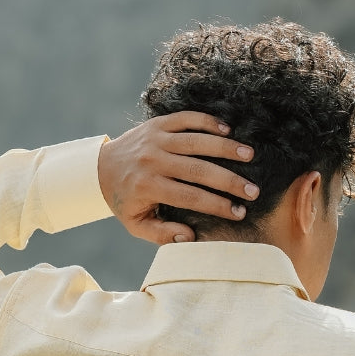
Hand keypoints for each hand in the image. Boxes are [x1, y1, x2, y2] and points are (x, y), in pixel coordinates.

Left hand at [97, 112, 258, 244]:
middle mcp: (153, 160)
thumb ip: (161, 234)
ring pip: (197, 141)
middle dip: (230, 181)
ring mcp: (156, 139)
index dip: (218, 206)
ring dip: (226, 148)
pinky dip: (208, 122)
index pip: (191, 197)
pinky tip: (228, 130)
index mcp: (149, 186)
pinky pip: (187, 119)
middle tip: (253, 191)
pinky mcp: (158, 123)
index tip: (240, 212)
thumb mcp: (136, 224)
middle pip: (199, 170)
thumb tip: (188, 236)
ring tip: (250, 155)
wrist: (101, 168)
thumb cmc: (125, 200)